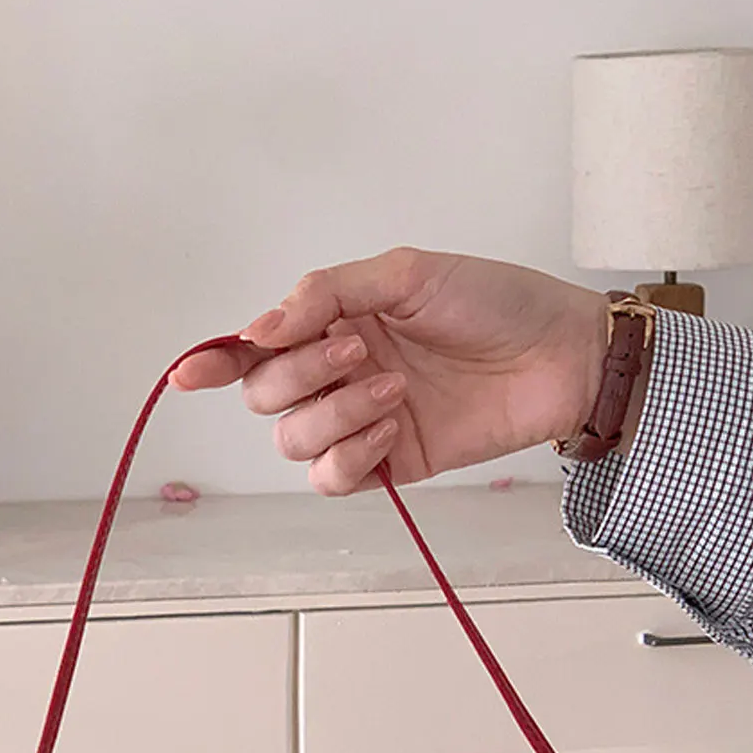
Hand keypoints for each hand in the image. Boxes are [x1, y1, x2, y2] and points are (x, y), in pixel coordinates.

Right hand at [171, 246, 611, 494]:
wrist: (561, 354)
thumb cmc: (496, 302)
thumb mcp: (406, 274)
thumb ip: (325, 294)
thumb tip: (255, 329)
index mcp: (334, 322)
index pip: (256, 347)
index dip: (215, 361)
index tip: (192, 374)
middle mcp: (338, 373)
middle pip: (265, 396)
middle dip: (301, 373)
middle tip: (360, 351)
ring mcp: (362, 421)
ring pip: (293, 440)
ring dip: (333, 413)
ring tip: (392, 388)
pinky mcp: (391, 463)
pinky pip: (333, 478)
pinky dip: (350, 454)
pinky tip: (389, 428)